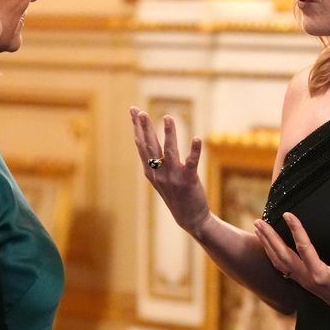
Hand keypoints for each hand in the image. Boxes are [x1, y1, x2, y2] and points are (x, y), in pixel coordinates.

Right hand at [129, 107, 209, 236]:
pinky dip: (194, 150)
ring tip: (167, 117)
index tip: (134, 112)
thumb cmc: (176, 196)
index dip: (137, 128)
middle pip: (150, 146)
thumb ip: (153, 163)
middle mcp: (159, 174)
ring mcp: (173, 178)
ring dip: (169, 134)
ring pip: (169, 151)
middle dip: (145, 128)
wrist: (190, 218)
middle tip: (139, 111)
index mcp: (151, 172)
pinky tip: (196, 138)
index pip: (142, 146)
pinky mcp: (188, 181)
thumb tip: (145, 143)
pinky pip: (191, 162)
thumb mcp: (160, 180)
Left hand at [254, 212, 329, 324]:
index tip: (288, 214)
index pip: (304, 248)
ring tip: (258, 230)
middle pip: (282, 256)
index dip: (296, 230)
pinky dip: (273, 255)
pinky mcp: (304, 282)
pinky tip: (270, 247)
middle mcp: (307, 278)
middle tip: (258, 222)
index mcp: (319, 275)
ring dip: (267, 245)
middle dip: (269, 238)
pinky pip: (282, 267)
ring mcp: (303, 281)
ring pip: (279, 262)